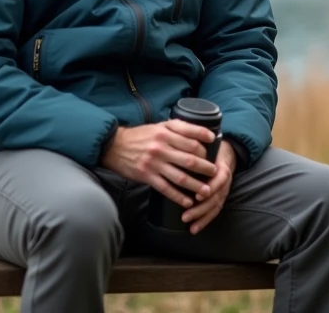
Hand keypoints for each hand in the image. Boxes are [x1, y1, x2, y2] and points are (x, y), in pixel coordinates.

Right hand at [101, 120, 217, 208]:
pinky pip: (166, 188)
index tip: (214, 146)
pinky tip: (187, 202)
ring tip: (207, 191)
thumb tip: (200, 133)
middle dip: (205, 167)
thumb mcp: (158, 126)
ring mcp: (154, 163)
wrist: (114, 146)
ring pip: (181, 176)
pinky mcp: (147, 176)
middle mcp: (161, 146)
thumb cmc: (140, 136)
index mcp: (165, 132)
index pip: (191, 137)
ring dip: (196, 185)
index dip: (205, 143)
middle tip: (214, 172)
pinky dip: (178, 196)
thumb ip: (177, 129)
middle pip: (190, 158)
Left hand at [181, 139, 236, 233]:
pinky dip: (204, 221)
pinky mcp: (219, 198)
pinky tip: (194, 229)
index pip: (220, 180)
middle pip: (216, 198)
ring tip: (188, 224)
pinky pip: (214, 211)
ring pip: (215, 207)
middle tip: (185, 216)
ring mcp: (223, 191)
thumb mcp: (209, 145)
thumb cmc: (213, 149)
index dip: (211, 188)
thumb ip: (199, 148)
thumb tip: (181, 149)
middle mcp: (224, 182)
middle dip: (201, 209)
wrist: (227, 153)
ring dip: (201, 217)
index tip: (197, 196)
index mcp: (222, 168)